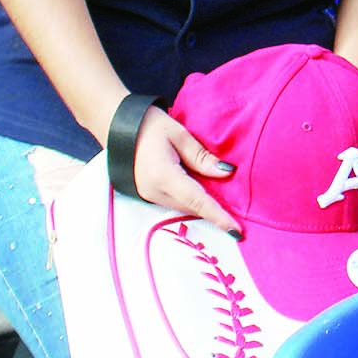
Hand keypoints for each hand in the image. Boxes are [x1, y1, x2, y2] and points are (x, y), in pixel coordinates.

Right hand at [133, 106, 242, 236]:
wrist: (118, 127)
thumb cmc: (149, 126)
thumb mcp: (180, 135)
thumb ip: (202, 157)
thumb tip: (227, 173)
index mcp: (163, 175)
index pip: (197, 201)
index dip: (218, 216)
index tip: (236, 231)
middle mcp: (154, 191)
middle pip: (192, 207)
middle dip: (215, 213)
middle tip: (239, 217)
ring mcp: (148, 195)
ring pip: (183, 207)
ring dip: (203, 207)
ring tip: (227, 207)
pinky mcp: (147, 194)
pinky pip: (175, 202)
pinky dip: (191, 201)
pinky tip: (205, 195)